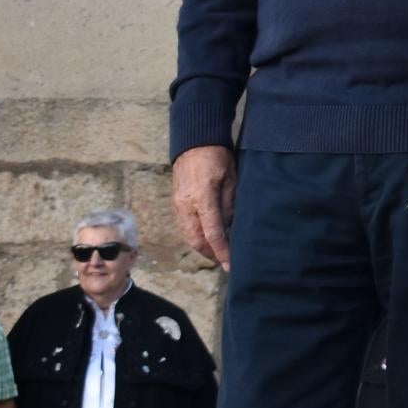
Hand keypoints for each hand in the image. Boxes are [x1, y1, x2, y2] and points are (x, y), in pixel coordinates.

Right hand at [171, 144, 237, 270]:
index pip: (212, 233)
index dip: (222, 251)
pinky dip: (195, 237)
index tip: (230, 264)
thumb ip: (229, 205)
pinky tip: (205, 239)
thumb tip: (231, 228)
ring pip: (188, 235)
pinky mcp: (175, 203)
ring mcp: (178, 205)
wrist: (194, 143)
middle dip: (211, 254)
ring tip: (217, 253)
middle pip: (196, 239)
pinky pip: (184, 227)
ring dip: (202, 247)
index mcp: (202, 199)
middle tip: (225, 262)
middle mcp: (186, 206)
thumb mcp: (231, 179)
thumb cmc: (218, 158)